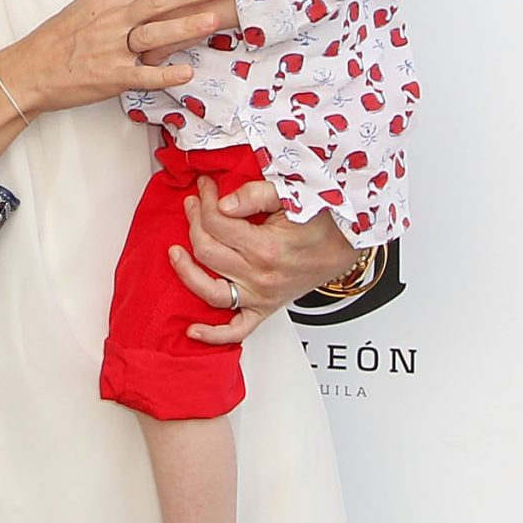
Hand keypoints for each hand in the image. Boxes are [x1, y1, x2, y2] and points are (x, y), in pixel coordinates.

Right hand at [0, 0, 235, 114]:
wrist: (29, 70)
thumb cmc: (59, 39)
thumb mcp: (87, 9)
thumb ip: (120, 1)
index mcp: (108, 0)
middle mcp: (112, 20)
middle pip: (159, 0)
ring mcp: (112, 49)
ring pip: (154, 34)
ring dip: (185, 26)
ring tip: (214, 19)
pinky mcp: (110, 77)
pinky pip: (142, 75)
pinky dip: (165, 75)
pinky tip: (187, 73)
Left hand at [170, 175, 356, 345]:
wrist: (347, 245)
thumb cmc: (323, 221)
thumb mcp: (293, 196)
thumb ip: (255, 194)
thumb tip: (223, 204)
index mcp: (266, 248)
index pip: (217, 223)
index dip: (204, 201)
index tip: (204, 188)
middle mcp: (261, 277)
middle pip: (207, 251)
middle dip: (194, 222)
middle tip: (194, 204)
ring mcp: (261, 297)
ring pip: (211, 292)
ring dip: (186, 272)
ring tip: (175, 253)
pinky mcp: (265, 309)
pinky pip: (237, 330)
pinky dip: (213, 335)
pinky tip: (193, 330)